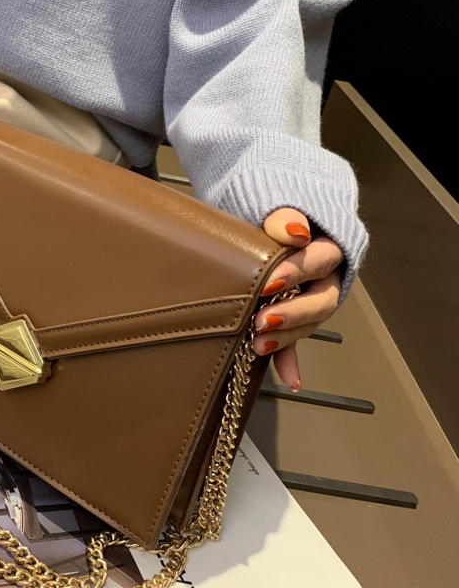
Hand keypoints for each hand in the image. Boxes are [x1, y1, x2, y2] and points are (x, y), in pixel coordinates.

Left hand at [254, 208, 343, 391]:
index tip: (269, 281)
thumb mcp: (274, 208)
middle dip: (292, 312)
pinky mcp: (293, 318)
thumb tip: (295, 230)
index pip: (319, 260)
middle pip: (322, 300)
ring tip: (260, 344)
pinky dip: (290, 361)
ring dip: (287, 337)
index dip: (297, 271)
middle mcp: (326, 278)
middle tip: (262, 319)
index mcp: (327, 247)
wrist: (268, 224)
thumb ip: (283, 217)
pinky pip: (294, 343)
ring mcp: (311, 300)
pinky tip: (290, 379)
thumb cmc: (270, 217)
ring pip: (309, 323)